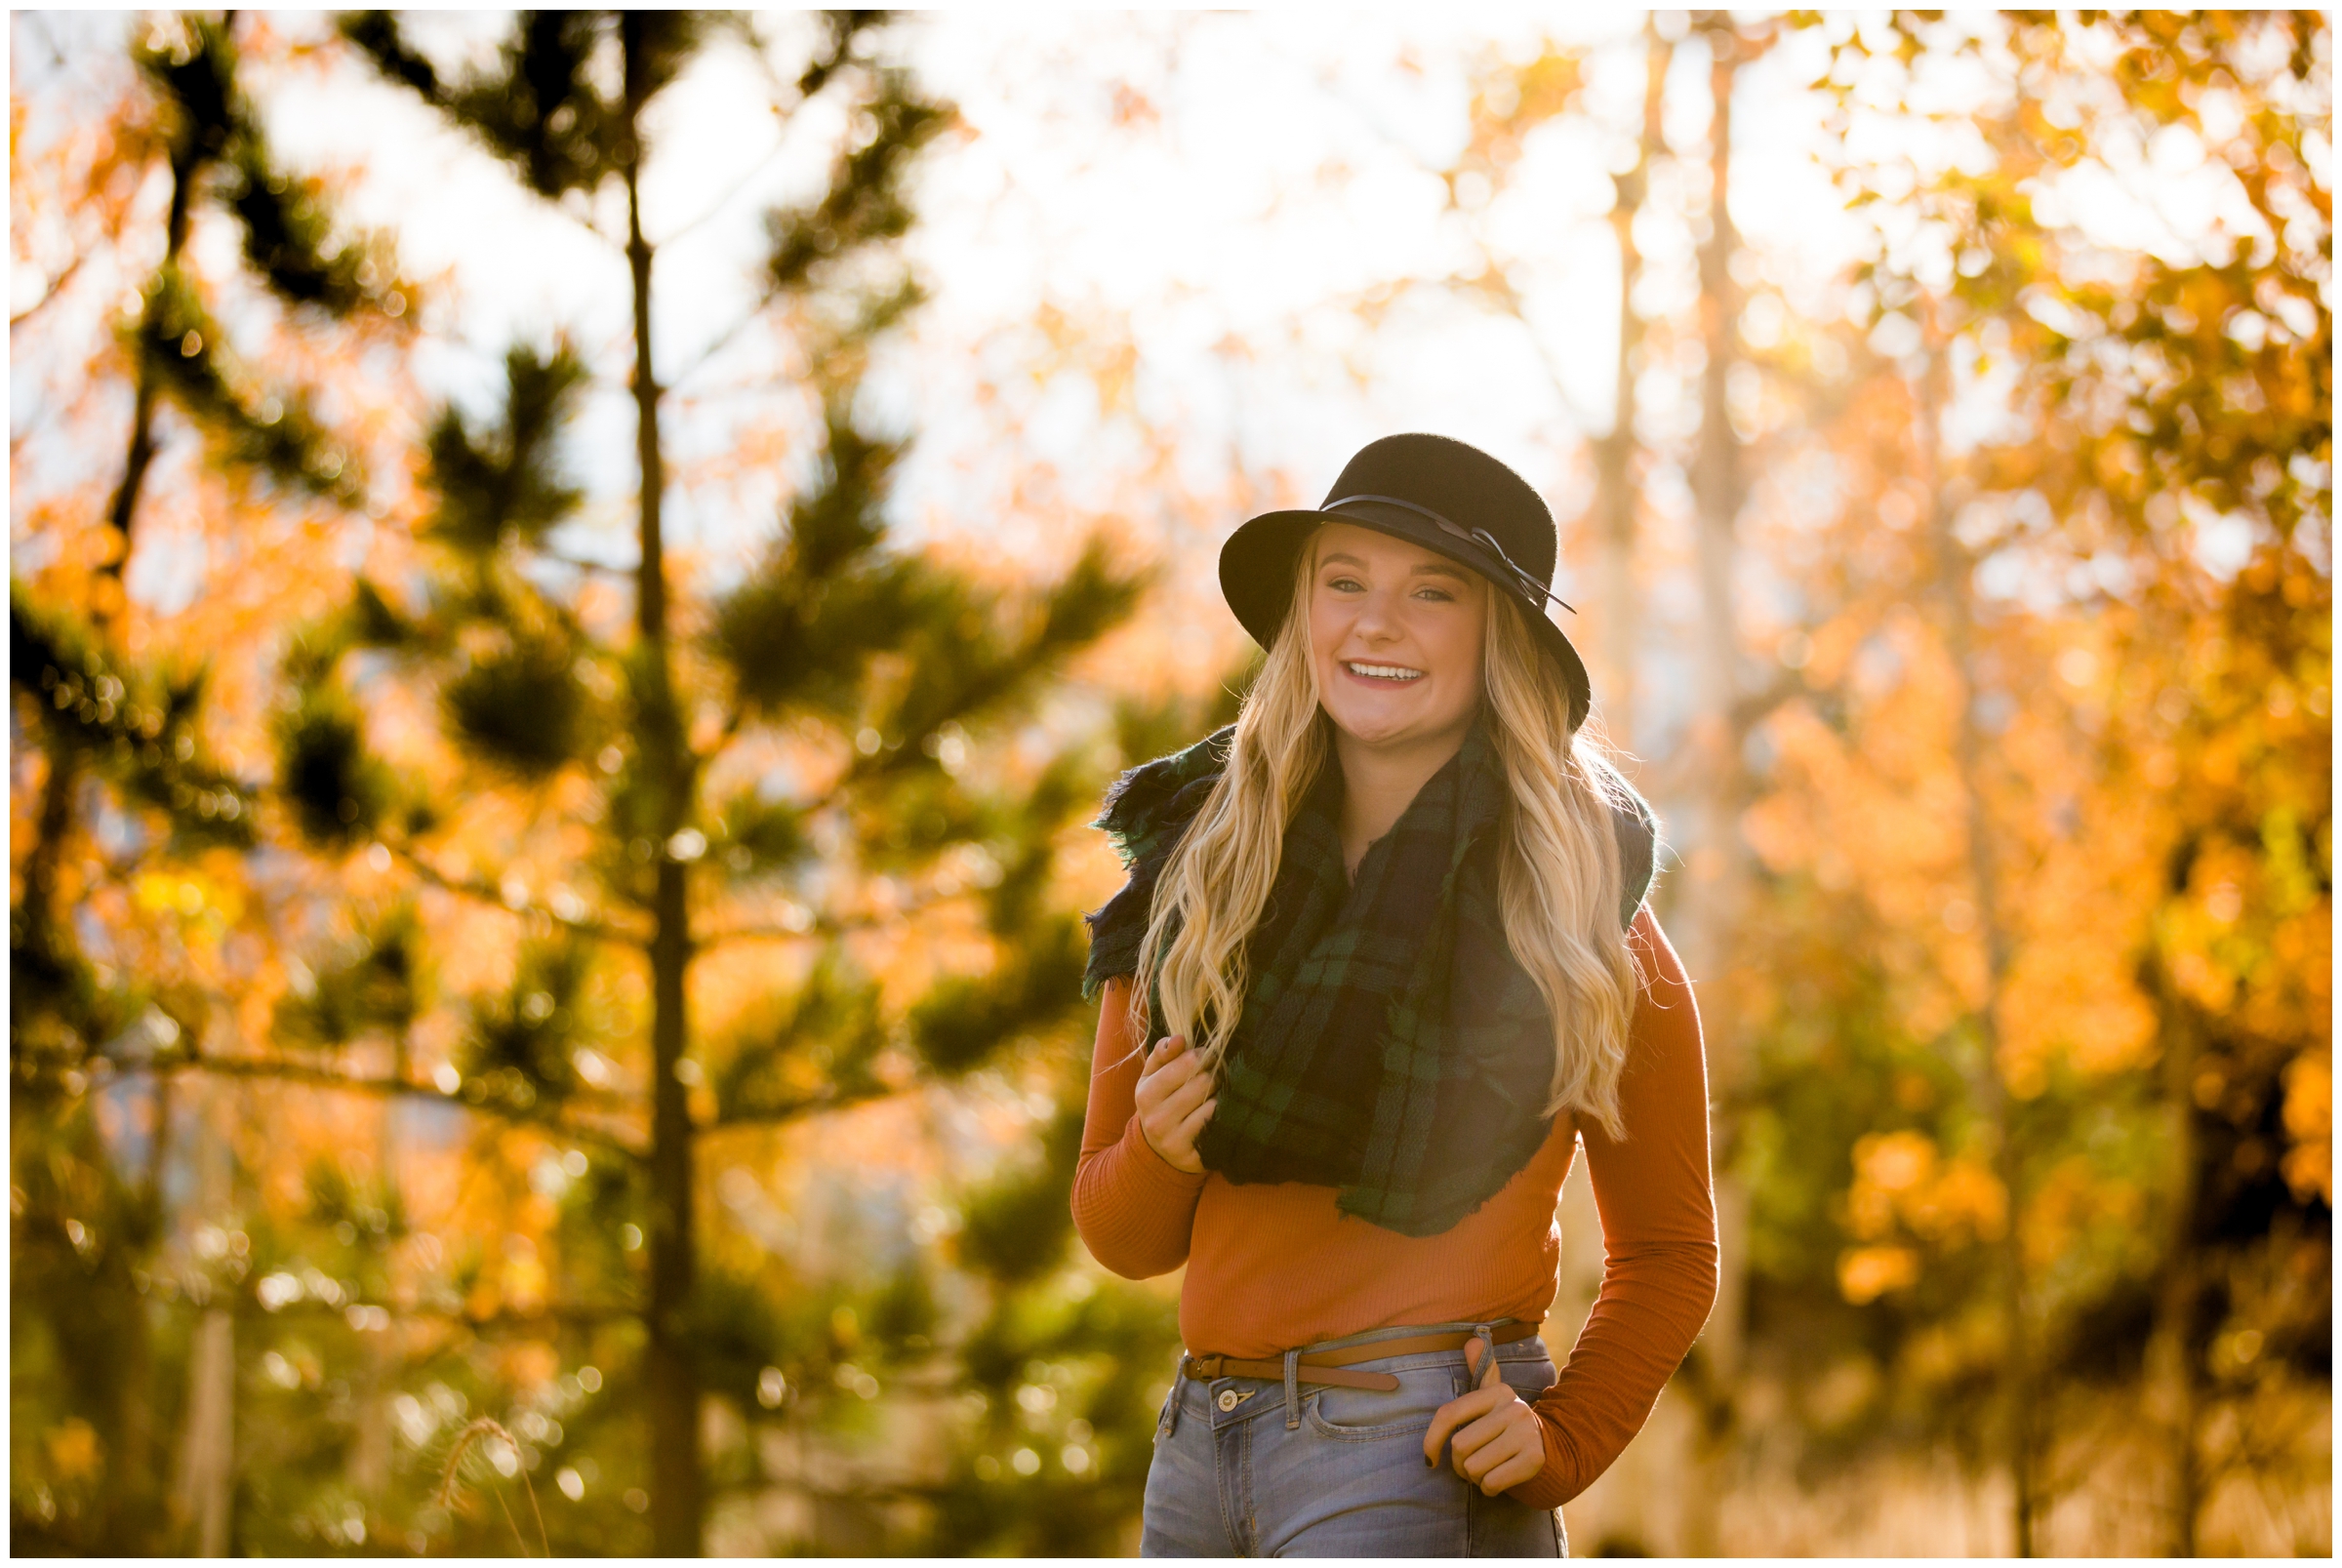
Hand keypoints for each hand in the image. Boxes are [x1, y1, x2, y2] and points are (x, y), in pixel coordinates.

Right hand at [1134, 1034, 1214, 1173]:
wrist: (1157, 1149)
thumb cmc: (1159, 1102)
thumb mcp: (1152, 1076)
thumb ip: (1163, 1053)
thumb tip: (1179, 1038)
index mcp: (1146, 1094)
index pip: (1186, 1063)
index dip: (1202, 1055)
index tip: (1206, 1056)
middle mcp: (1156, 1119)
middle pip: (1202, 1083)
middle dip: (1213, 1075)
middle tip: (1214, 1076)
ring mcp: (1173, 1140)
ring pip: (1211, 1104)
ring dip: (1218, 1094)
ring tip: (1214, 1093)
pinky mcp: (1190, 1157)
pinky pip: (1215, 1125)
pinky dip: (1219, 1114)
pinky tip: (1217, 1111)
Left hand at [1422, 1338, 1546, 1495]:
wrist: (1551, 1448)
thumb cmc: (1507, 1425)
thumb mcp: (1494, 1398)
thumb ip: (1482, 1371)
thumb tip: (1472, 1340)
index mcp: (1497, 1392)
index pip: (1449, 1414)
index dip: (1432, 1439)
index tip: (1429, 1458)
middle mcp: (1513, 1408)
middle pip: (1460, 1446)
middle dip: (1459, 1464)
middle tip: (1469, 1466)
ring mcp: (1526, 1432)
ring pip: (1475, 1466)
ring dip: (1474, 1478)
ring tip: (1484, 1472)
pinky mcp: (1535, 1458)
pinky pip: (1492, 1482)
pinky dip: (1488, 1488)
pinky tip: (1496, 1483)